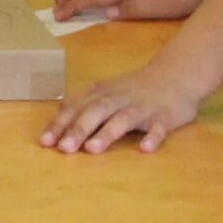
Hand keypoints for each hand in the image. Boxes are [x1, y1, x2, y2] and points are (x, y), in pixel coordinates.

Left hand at [40, 62, 205, 154]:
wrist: (177, 74)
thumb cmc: (135, 88)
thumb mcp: (106, 91)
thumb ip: (84, 103)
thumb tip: (57, 116)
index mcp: (102, 94)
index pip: (76, 108)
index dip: (60, 124)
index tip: (45, 142)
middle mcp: (118, 99)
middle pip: (95, 112)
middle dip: (78, 129)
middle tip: (64, 149)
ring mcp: (142, 107)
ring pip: (123, 119)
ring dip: (107, 133)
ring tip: (93, 149)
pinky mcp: (165, 116)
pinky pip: (159, 127)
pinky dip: (153, 137)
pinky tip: (145, 149)